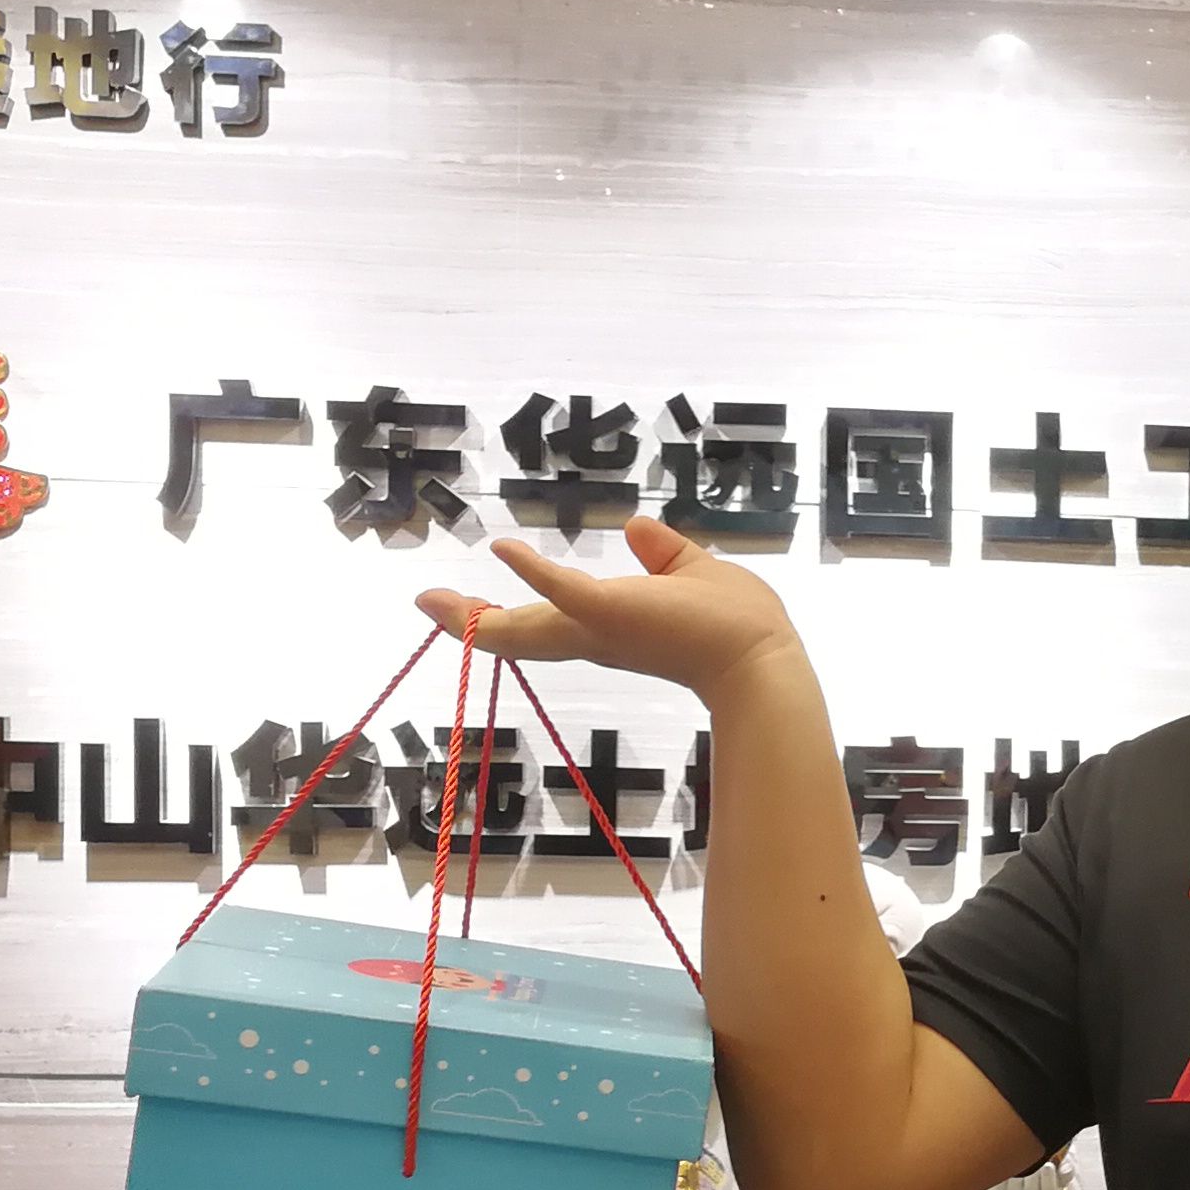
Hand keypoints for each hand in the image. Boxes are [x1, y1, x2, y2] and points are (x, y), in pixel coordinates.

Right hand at [417, 517, 802, 700]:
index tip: (471, 608)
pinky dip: (533, 570)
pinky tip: (503, 548)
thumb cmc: (739, 625)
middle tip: (428, 604)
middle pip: (521, 634)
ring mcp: (599, 627)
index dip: (510, 616)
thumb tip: (639, 528)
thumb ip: (664, 554)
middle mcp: (595, 635)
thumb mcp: (693, 573)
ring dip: (477, 614)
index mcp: (610, 628)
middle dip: (473, 622)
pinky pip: (562, 588)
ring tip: (432, 600)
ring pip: (524, 626)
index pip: (550, 622)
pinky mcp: (610, 613)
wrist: (761, 661)